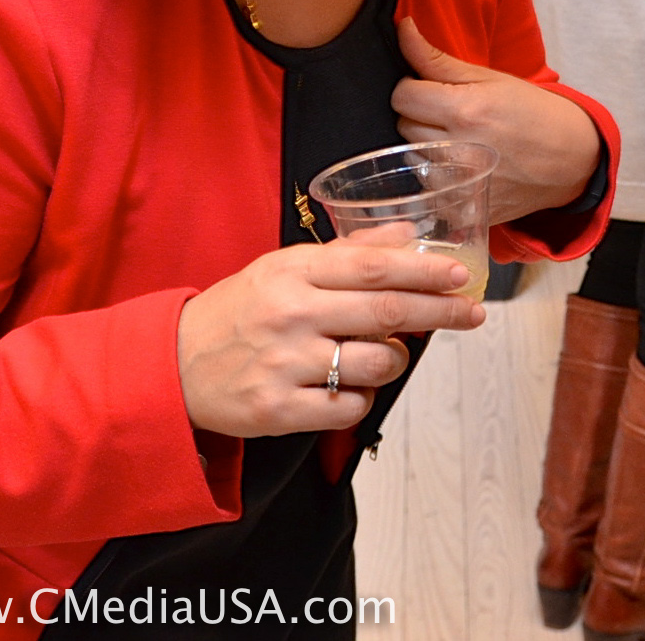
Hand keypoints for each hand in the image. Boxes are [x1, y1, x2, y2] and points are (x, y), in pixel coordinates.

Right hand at [177, 225, 481, 437]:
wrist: (171, 366)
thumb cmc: (239, 312)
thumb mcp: (283, 267)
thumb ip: (347, 252)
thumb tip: (407, 234)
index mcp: (293, 272)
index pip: (374, 266)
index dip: (424, 270)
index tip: (460, 275)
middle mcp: (291, 314)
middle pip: (387, 311)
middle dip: (441, 311)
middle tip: (472, 313)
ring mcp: (284, 364)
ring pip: (377, 362)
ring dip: (396, 358)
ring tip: (383, 353)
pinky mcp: (278, 411)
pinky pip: (351, 406)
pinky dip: (363, 397)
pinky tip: (348, 385)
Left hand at [393, 17, 599, 221]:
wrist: (572, 159)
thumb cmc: (534, 113)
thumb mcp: (490, 77)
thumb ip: (436, 58)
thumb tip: (403, 28)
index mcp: (465, 111)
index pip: (402, 95)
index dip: (412, 86)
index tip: (431, 88)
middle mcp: (457, 150)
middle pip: (403, 125)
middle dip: (420, 114)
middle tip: (451, 111)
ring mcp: (459, 183)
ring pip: (411, 156)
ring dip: (425, 144)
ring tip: (458, 137)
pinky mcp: (460, 206)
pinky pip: (426, 185)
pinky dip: (437, 172)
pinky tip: (462, 162)